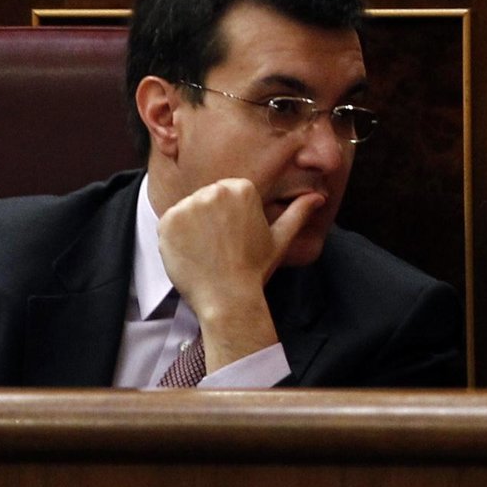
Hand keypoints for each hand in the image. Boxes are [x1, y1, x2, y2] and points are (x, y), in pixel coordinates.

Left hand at [157, 178, 324, 369]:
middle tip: (221, 248)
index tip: (234, 239)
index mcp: (242, 188)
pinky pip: (168, 223)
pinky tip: (191, 255)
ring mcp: (188, 204)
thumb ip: (298, 213)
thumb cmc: (255, 269)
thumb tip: (318, 197)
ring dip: (192, 229)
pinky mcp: (168, 220)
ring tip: (207, 253)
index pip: (226, 195)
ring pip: (187, 211)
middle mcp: (214, 190)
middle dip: (210, 220)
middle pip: (205, 200)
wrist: (228, 298)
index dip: (229, 219)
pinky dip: (175, 239)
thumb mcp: (280, 239)